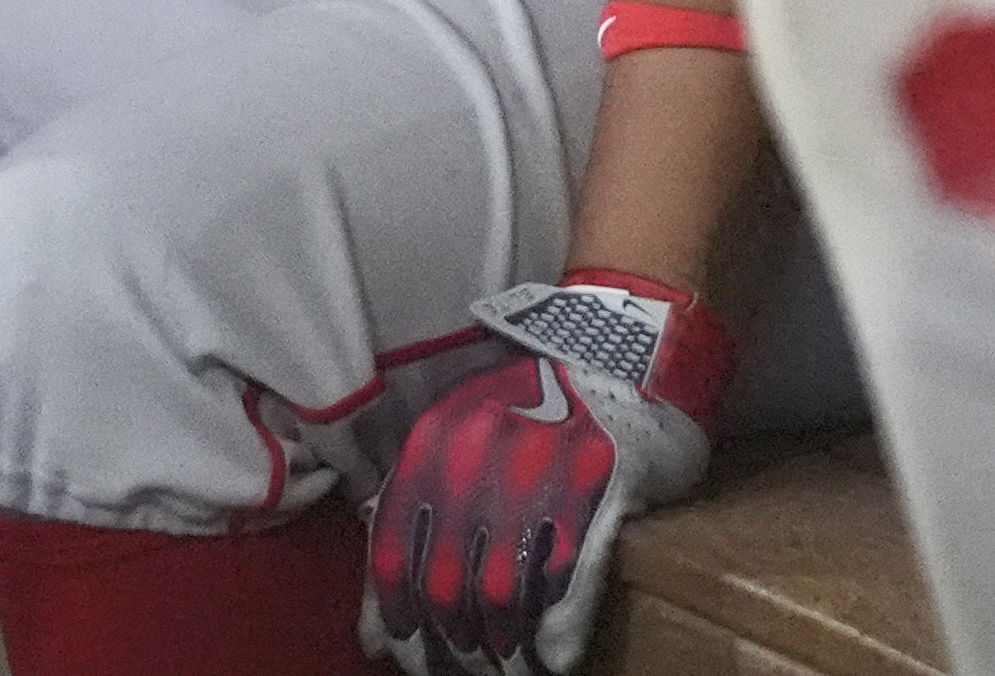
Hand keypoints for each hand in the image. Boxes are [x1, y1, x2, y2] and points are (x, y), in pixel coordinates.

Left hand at [365, 275, 730, 673]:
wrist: (621, 349)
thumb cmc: (534, 403)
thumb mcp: (463, 437)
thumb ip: (417, 516)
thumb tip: (373, 627)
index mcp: (435, 440)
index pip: (394, 550)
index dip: (396, 613)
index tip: (408, 646)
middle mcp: (478, 456)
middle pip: (444, 583)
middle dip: (453, 638)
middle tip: (468, 659)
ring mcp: (538, 473)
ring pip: (499, 592)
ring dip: (501, 641)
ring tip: (508, 657)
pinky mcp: (598, 490)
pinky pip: (564, 582)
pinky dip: (556, 633)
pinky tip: (554, 654)